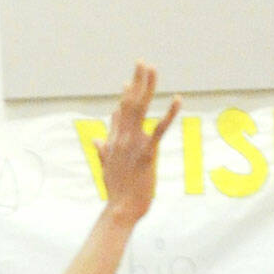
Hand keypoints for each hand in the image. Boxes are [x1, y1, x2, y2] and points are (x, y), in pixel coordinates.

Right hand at [98, 64, 180, 226]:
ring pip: (139, 109)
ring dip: (146, 87)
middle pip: (129, 103)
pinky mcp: (147, 153)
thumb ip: (103, 151)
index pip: (120, 114)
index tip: (129, 82)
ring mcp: (133, 144)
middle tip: (142, 62)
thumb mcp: (106, 168)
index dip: (125, 96)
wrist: (120, 211)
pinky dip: (169, 113)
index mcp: (114, 141)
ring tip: (151, 69)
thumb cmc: (116, 194)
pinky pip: (159, 129)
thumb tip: (96, 139)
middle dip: (136, 82)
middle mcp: (122, 138)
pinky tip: (177, 99)